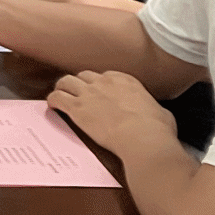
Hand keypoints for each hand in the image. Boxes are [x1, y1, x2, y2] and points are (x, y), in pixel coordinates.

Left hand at [47, 70, 174, 156]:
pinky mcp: (77, 108)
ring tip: (60, 94)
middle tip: (77, 93)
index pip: (104, 76)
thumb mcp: (162, 113)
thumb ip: (154, 108)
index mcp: (125, 80)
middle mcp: (104, 82)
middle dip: (79, 83)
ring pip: (66, 81)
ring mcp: (89, 93)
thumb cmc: (156, 129)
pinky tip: (51, 104)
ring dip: (62, 88)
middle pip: (84, 76)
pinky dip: (53, 100)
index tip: (98, 91)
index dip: (99, 84)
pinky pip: (58, 97)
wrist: (143, 138)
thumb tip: (157, 114)